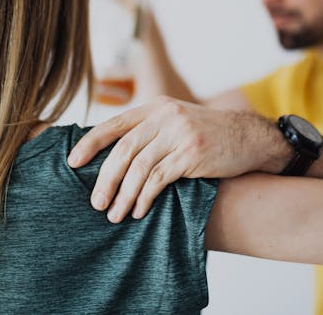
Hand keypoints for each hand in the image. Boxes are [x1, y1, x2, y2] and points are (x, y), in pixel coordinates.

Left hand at [68, 96, 284, 222]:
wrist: (250, 138)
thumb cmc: (209, 135)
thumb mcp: (177, 122)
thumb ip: (149, 131)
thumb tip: (113, 156)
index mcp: (156, 108)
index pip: (114, 124)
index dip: (90, 143)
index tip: (73, 162)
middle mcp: (165, 117)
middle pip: (123, 150)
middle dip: (105, 179)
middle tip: (95, 203)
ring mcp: (179, 133)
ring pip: (138, 167)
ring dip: (122, 195)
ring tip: (113, 214)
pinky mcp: (192, 154)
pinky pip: (158, 179)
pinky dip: (144, 197)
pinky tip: (138, 210)